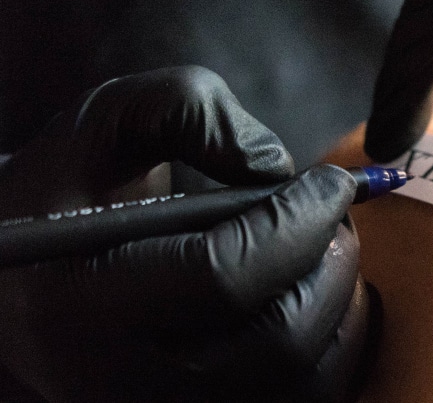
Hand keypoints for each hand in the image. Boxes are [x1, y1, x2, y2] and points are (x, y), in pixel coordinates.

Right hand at [0, 67, 376, 401]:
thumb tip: (274, 166)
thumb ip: (186, 109)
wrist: (39, 280)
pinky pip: (313, 396)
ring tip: (323, 245)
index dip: (299, 220)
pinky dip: (336, 338)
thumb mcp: (110, 124)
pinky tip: (316, 287)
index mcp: (82, 307)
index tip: (333, 180)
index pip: (224, 275)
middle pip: (281, 337)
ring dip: (342, 298)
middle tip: (336, 212)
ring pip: (310, 376)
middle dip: (330, 259)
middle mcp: (128, 385)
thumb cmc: (78, 193)